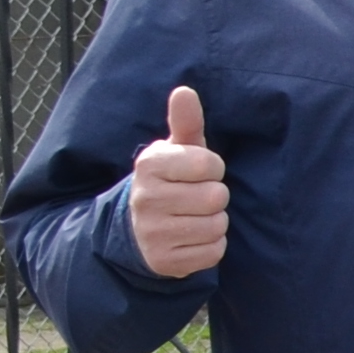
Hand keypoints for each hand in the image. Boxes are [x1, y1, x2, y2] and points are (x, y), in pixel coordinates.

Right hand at [126, 87, 227, 278]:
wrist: (137, 229)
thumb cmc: (169, 181)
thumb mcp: (176, 150)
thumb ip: (185, 122)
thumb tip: (185, 91)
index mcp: (150, 165)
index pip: (211, 164)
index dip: (212, 169)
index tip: (196, 172)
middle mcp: (145, 198)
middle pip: (217, 196)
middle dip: (214, 196)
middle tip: (194, 197)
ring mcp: (152, 233)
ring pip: (217, 225)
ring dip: (213, 222)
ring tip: (191, 216)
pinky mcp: (164, 261)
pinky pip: (213, 251)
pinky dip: (210, 246)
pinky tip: (190, 238)